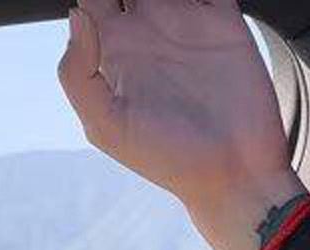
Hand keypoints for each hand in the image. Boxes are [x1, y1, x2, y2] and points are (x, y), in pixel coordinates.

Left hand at [56, 0, 304, 249]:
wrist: (232, 173)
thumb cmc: (166, 158)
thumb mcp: (107, 127)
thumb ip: (79, 74)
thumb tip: (77, 14)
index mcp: (113, 52)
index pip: (90, 0)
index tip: (100, 0)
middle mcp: (146, 30)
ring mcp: (185, 20)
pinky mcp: (223, 18)